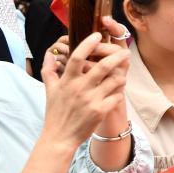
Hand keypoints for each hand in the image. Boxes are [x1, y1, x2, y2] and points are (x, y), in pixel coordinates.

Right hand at [40, 28, 130, 152]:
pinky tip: (118, 92)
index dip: (88, 44)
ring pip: (115, 80)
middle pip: (103, 66)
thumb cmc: (55, 112)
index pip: (78, 57)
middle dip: (117, 56)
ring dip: (121, 75)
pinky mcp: (101, 111)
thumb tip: (50, 54)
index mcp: (67, 81)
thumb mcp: (49, 90)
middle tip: (125, 52)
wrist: (60, 137)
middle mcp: (79, 88)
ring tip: (122, 74)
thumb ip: (49, 70)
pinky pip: (118, 95)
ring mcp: (91, 100)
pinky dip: (120, 92)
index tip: (98, 35)